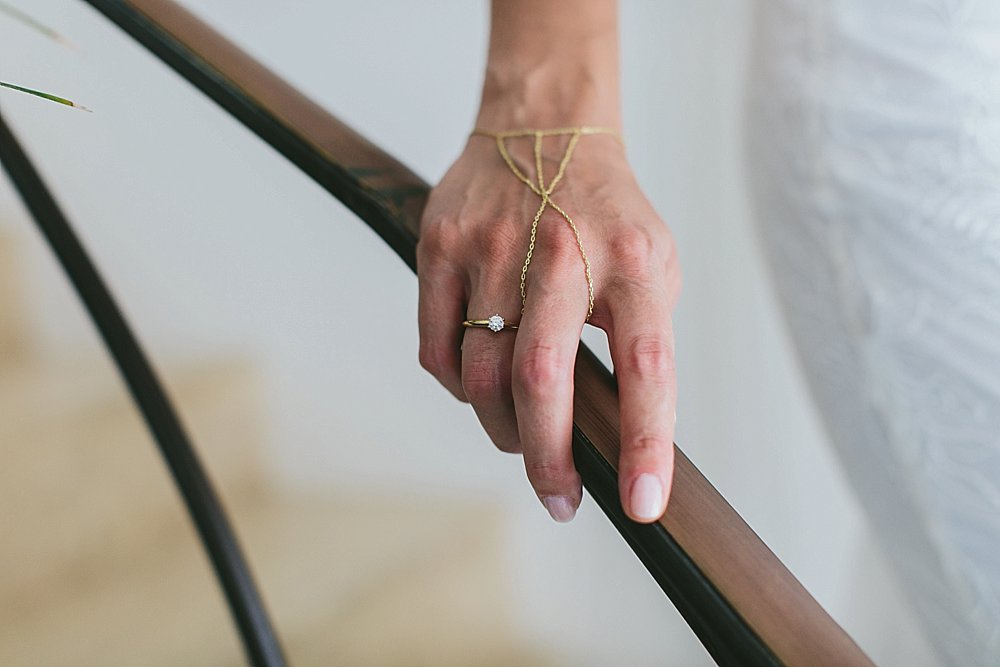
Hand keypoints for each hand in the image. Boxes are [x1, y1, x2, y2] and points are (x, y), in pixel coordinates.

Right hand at [417, 130, 680, 522]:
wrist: (542, 129)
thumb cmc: (604, 215)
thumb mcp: (652, 267)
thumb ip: (641, 338)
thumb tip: (619, 431)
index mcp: (632, 264)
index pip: (646, 367)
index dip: (645, 444)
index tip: (641, 504)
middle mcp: (563, 253)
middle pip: (541, 381)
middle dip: (548, 460)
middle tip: (560, 500)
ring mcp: (492, 247)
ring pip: (481, 375)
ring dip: (503, 427)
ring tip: (522, 435)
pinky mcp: (440, 245)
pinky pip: (437, 350)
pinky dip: (459, 386)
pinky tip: (480, 382)